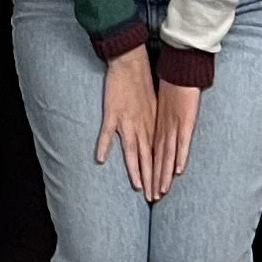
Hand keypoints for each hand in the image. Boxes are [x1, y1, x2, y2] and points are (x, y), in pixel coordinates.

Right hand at [95, 48, 160, 198]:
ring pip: (132, 150)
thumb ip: (152, 124)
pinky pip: (107, 132)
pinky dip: (104, 145)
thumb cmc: (142, 83)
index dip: (158, 174)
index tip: (160, 190)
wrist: (131, 63)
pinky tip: (100, 159)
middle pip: (147, 157)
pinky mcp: (113, 112)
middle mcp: (142, 126)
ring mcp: (127, 121)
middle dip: (151, 178)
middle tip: (153, 198)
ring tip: (137, 186)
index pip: (156, 155)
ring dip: (135, 169)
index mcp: (152, 125)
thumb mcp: (153, 106)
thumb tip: (155, 139)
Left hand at [147, 79, 203, 198]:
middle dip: (155, 179)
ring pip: (166, 155)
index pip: (152, 154)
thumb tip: (161, 133)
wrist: (178, 69)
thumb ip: (161, 122)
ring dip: (162, 174)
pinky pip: (181, 142)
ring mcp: (172, 126)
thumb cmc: (170, 86)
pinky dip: (179, 156)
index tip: (146, 188)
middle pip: (157, 159)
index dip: (149, 171)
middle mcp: (162, 129)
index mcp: (156, 126)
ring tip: (160, 191)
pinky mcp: (184, 121)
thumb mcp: (161, 107)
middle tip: (152, 199)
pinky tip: (178, 170)